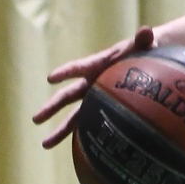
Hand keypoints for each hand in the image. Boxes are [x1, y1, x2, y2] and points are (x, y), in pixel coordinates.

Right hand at [32, 26, 155, 148]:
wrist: (148, 59)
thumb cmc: (145, 49)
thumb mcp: (145, 45)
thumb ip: (143, 40)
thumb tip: (145, 30)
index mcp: (98, 65)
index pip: (79, 68)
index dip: (66, 72)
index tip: (50, 78)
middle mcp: (91, 82)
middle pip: (68, 96)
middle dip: (52, 107)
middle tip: (36, 119)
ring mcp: (96, 97)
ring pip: (75, 115)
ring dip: (60, 129)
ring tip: (45, 144)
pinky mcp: (104, 109)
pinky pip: (90, 124)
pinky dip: (83, 137)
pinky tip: (75, 153)